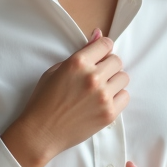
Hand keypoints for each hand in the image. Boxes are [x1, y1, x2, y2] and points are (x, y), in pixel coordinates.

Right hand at [2, 29, 128, 166]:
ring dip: (114, 81)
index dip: (103, 49)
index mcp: (78, 63)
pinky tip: (103, 101)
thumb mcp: (56, 70)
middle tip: (97, 75)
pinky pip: (125, 96)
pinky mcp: (109, 113)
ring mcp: (103, 96)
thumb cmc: (44, 100)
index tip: (100, 56)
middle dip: (108, 65)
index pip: (106, 44)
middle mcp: (93, 77)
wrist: (41, 132)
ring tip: (100, 89)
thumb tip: (98, 34)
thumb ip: (80, 53)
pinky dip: (117, 97)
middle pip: (117, 61)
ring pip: (124, 78)